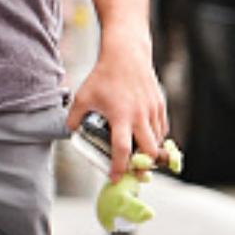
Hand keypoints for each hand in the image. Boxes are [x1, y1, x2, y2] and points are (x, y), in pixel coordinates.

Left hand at [65, 34, 167, 180]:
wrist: (126, 56)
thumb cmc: (103, 77)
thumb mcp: (82, 96)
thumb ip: (74, 117)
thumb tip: (72, 133)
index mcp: (120, 116)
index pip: (122, 149)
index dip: (120, 167)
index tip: (115, 178)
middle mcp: (140, 116)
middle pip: (149, 151)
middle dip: (143, 165)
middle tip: (134, 171)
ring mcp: (153, 111)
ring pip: (158, 141)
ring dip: (150, 152)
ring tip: (138, 156)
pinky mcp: (160, 106)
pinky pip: (162, 129)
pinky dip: (156, 138)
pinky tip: (144, 138)